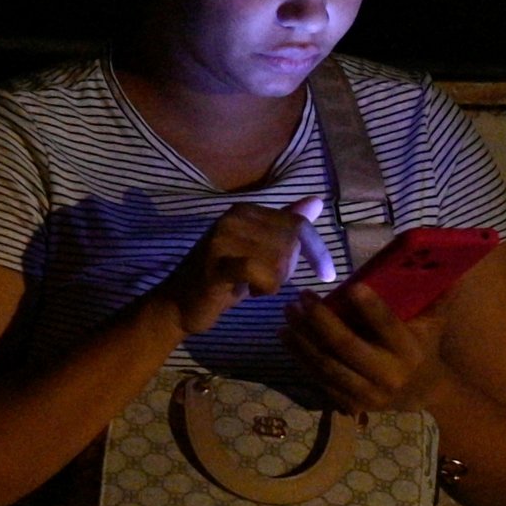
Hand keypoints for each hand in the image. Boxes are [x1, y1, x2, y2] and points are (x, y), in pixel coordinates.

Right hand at [156, 197, 333, 335]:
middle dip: (287, 269)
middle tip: (265, 280)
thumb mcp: (259, 250)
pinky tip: (251, 292)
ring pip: (278, 258)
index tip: (327, 274)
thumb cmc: (223, 279)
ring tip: (255, 285)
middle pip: (290, 242)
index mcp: (244, 210)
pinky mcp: (216, 264)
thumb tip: (317, 201)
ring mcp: (222, 239)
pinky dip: (264, 286)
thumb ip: (285, 226)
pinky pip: (260, 271)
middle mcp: (233, 218)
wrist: (179, 303)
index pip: (298, 223)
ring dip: (274, 281)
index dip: (317, 251)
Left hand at [285, 281, 445, 413]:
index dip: (370, 307)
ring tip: (288, 313)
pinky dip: (301, 357)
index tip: (352, 286)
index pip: (388, 326)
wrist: (424, 393)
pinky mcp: (351, 403)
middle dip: (320, 320)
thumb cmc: (424, 346)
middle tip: (302, 296)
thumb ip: (436, 293)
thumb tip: (439, 258)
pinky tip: (287, 337)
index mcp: (409, 350)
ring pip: (327, 364)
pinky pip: (320, 379)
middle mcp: (388, 374)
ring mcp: (367, 392)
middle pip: (346, 345)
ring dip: (302, 338)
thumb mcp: (434, 322)